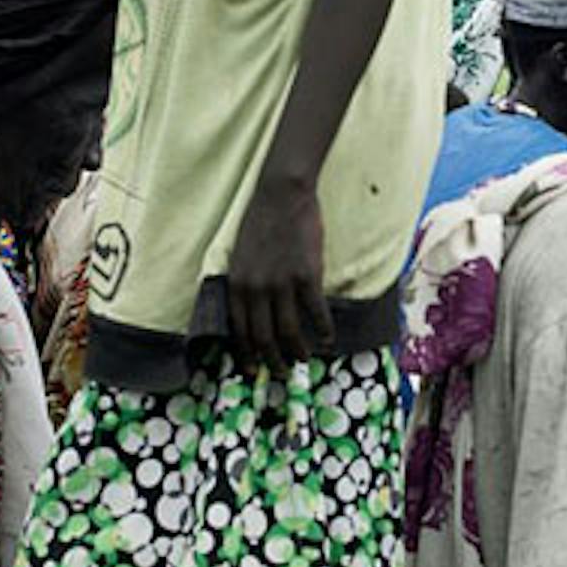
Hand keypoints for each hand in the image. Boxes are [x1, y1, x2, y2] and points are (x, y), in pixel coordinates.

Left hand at [224, 175, 326, 372]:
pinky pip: (316, 312)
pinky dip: (323, 330)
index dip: (247, 354)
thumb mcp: (240, 255)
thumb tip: (250, 310)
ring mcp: (281, 283)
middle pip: (264, 338)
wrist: (281, 194)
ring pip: (289, 331)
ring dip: (298, 351)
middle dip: (273, 361)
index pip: (240, 331)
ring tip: (305, 359)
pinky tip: (328, 338)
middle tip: (282, 372)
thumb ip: (244, 283)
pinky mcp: (307, 275)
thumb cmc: (260, 220)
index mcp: (237, 285)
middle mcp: (256, 289)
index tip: (254, 368)